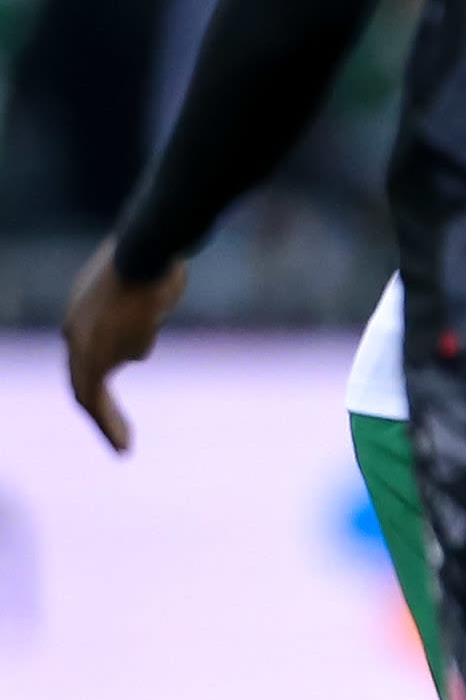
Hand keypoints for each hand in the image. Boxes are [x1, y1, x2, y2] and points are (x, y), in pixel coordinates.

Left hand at [64, 243, 185, 452]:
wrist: (146, 252)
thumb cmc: (156, 261)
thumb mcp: (149, 292)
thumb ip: (144, 318)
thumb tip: (141, 349)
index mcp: (85, 313)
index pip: (85, 357)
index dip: (100, 383)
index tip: (114, 403)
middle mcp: (75, 330)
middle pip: (80, 379)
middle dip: (99, 412)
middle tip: (118, 437)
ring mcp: (82, 343)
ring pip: (87, 393)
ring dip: (106, 424)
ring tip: (124, 446)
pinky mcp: (93, 357)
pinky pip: (93, 400)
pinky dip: (106, 426)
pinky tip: (124, 446)